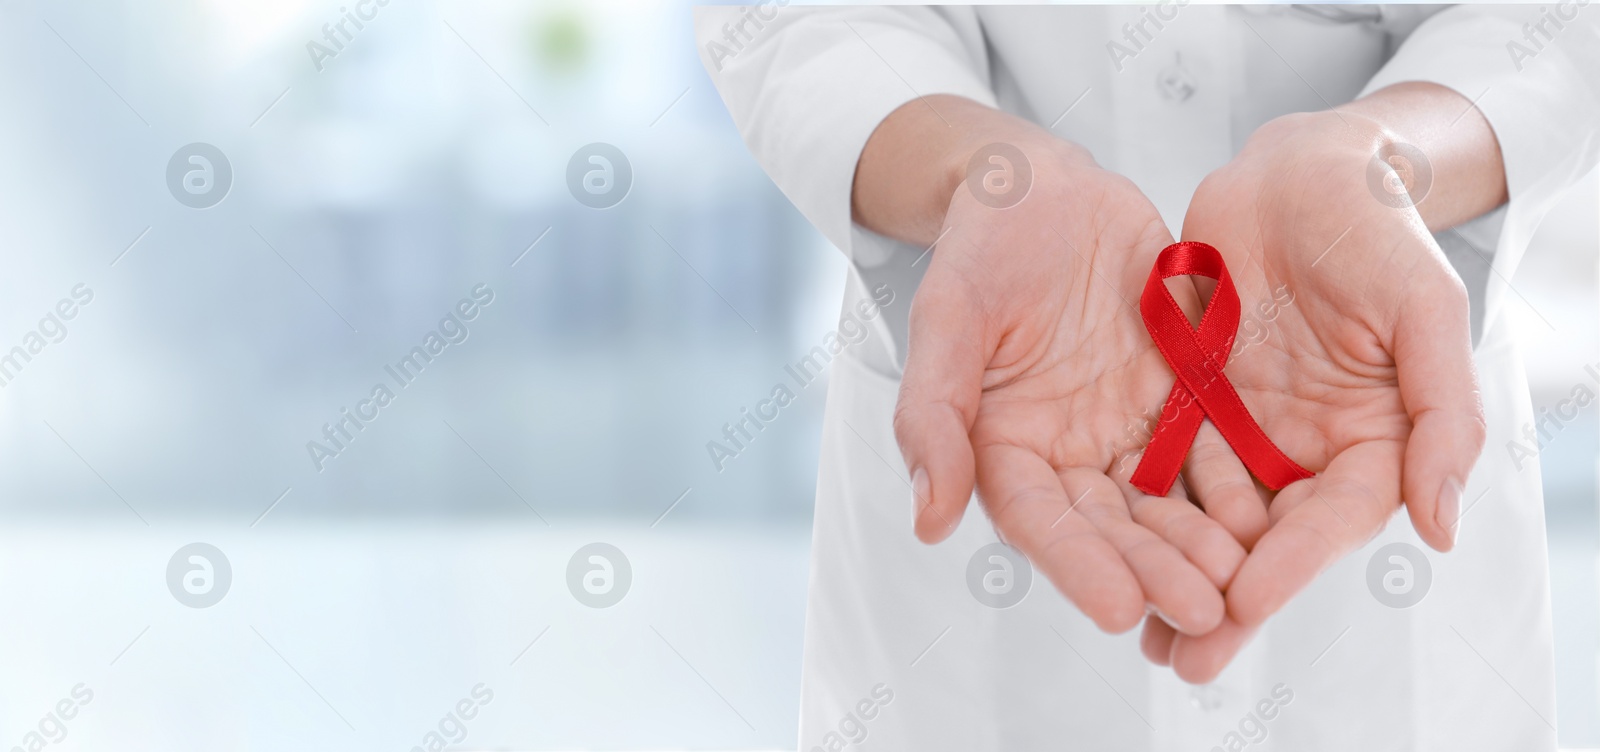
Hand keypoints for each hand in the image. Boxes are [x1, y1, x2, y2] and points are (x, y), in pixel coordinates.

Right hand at [861, 98, 1243, 635]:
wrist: (1046, 190)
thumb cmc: (982, 248)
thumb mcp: (947, 319)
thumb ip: (933, 415)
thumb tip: (927, 523)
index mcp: (1003, 447)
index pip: (1039, 521)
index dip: (1078, 566)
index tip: (1120, 610)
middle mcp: (1066, 454)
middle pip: (1112, 526)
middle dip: (1156, 571)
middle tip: (1203, 612)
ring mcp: (1127, 430)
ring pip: (1168, 502)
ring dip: (1203, 547)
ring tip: (1242, 585)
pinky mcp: (1181, 399)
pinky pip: (1214, 449)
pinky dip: (1240, 489)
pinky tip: (1275, 520)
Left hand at [1138, 102, 1490, 681]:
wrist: (1298, 168)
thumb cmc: (1375, 227)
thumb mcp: (1424, 309)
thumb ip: (1441, 414)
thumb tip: (1441, 529)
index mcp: (1373, 439)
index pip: (1330, 520)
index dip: (1290, 568)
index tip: (1242, 607)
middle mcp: (1306, 445)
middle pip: (1265, 538)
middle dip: (1224, 600)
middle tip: (1181, 660)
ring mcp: (1246, 425)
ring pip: (1207, 512)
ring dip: (1171, 570)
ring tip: (1134, 628)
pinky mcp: (1192, 398)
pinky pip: (1162, 458)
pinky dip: (1137, 505)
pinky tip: (1100, 546)